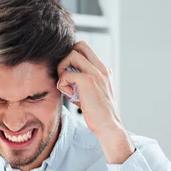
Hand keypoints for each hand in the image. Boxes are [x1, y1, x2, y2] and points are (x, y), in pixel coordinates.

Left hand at [57, 41, 133, 163]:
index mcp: (102, 69)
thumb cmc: (97, 113)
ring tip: (67, 85)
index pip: (85, 48)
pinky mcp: (88, 81)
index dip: (71, 57)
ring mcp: (95, 73)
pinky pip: (66, 74)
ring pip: (71, 55)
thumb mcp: (90, 92)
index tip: (68, 73)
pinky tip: (69, 95)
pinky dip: (62, 84)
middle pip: (79, 45)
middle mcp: (100, 68)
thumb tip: (64, 76)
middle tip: (65, 75)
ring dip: (62, 69)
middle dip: (66, 58)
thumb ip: (81, 81)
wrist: (108, 125)